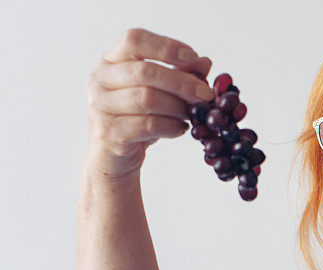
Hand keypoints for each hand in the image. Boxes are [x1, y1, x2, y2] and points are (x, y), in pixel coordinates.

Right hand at [84, 27, 213, 183]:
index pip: (134, 40)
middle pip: (145, 72)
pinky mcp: (109, 133)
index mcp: (110, 61)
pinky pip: (148, 125)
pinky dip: (171, 126)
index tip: (193, 58)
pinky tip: (181, 129)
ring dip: (178, 107)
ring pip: (147, 99)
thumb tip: (205, 62)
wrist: (114, 159)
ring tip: (191, 115)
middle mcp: (100, 79)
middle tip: (206, 94)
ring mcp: (100, 106)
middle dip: (182, 82)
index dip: (166, 46)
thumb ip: (180, 74)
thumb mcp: (160, 93)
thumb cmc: (137, 120)